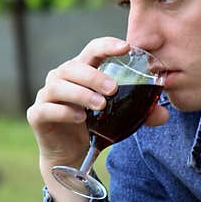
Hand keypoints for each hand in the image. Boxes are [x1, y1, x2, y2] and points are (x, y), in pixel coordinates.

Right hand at [26, 37, 168, 201]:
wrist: (70, 156)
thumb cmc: (95, 128)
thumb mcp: (120, 119)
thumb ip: (140, 113)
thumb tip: (164, 114)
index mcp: (82, 72)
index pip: (93, 50)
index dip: (107, 45)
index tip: (125, 47)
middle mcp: (61, 78)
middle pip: (74, 67)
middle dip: (94, 76)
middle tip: (113, 89)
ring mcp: (46, 95)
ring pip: (58, 86)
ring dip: (81, 93)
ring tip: (100, 105)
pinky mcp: (37, 115)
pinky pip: (47, 108)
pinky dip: (63, 111)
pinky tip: (79, 119)